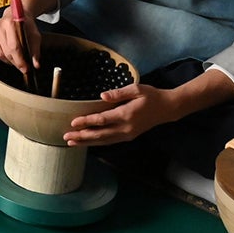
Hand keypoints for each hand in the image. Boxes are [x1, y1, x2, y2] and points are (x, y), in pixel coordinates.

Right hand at [0, 9, 41, 77]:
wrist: (15, 15)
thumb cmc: (25, 25)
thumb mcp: (35, 36)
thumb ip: (35, 51)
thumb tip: (36, 65)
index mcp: (10, 23)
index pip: (14, 47)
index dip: (20, 60)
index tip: (25, 68)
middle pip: (6, 52)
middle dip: (15, 62)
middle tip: (22, 67)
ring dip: (8, 61)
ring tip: (16, 60)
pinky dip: (1, 56)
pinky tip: (7, 53)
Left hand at [62, 83, 178, 146]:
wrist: (167, 108)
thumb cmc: (151, 96)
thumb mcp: (136, 89)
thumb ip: (118, 93)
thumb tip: (102, 96)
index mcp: (126, 114)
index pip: (102, 120)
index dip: (87, 121)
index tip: (73, 122)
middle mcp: (126, 128)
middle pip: (100, 134)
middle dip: (82, 136)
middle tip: (66, 137)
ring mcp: (128, 134)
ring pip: (104, 140)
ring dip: (87, 142)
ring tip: (72, 143)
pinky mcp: (129, 136)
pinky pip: (110, 141)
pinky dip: (97, 143)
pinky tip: (87, 142)